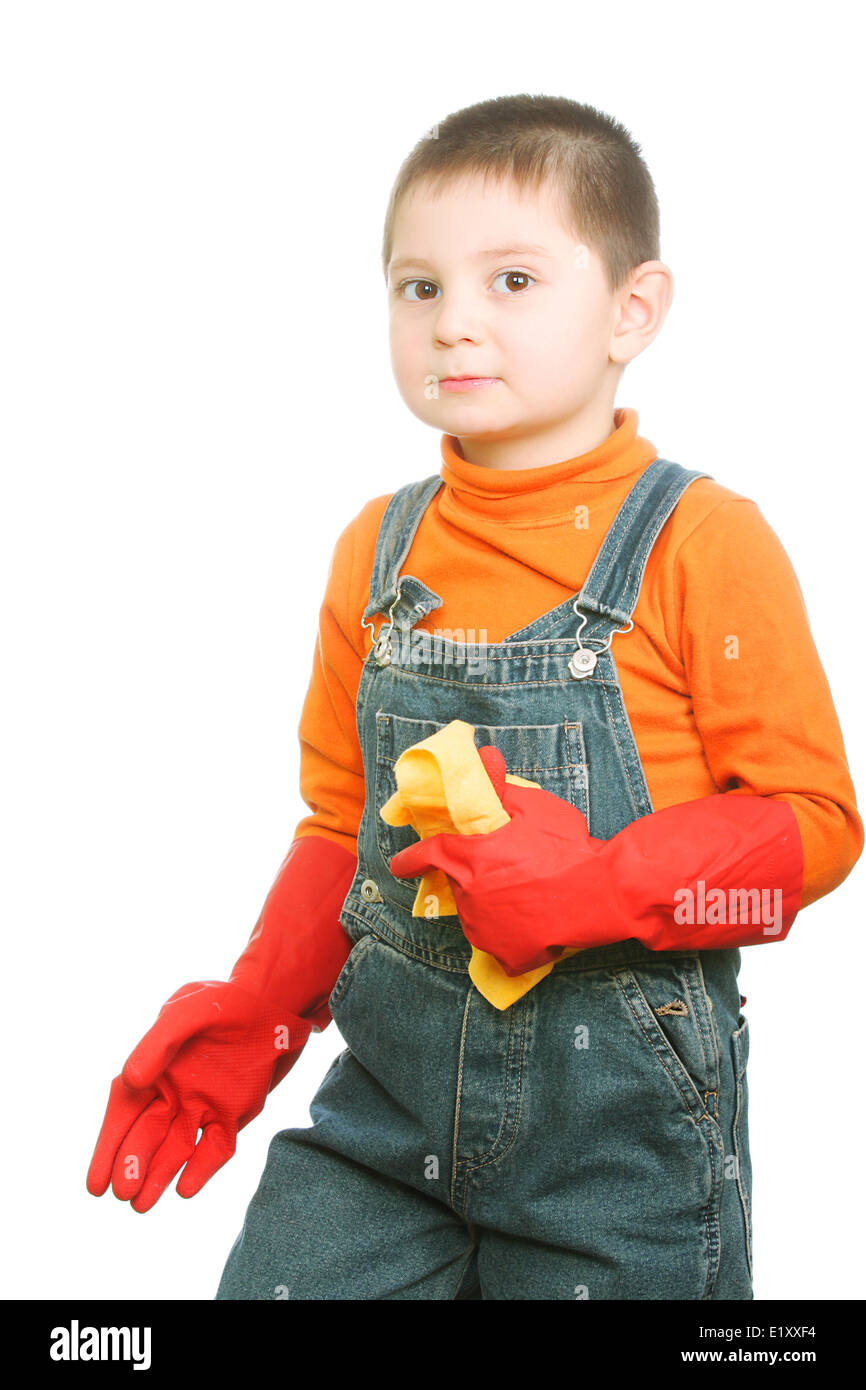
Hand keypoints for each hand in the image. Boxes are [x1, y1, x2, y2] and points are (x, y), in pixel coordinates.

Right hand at [86, 979, 311, 1212]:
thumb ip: (158, 1043)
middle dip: (131, 1166)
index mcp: (154, 1070)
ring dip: (158, 1176)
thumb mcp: (187, 1012)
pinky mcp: (233, 1114)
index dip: (107, 1147)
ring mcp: (202, 1106)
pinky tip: (185, 1188)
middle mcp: (173, 1093)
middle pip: (146, 1136)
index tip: (95, 1182)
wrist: (276, 1003)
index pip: (122, 1113)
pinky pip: (214, 1148)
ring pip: (175, 1150)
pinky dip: (201, 1168)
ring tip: (141, 1205)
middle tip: (122, 1192)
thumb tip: (129, 1080)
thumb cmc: (224, 1002)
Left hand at [389, 746, 623, 974]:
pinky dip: (513, 939)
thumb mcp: (534, 808)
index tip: (401, 865)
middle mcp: (469, 895)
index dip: (411, 859)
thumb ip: (501, 790)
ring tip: (531, 897)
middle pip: (460, 885)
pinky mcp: (504, 955)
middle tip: (512, 872)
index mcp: (470, 858)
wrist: (601, 893)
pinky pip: (500, 946)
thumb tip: (485, 757)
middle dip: (476, 878)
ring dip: (493, 908)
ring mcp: (484, 929)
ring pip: (478, 916)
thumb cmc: (567, 847)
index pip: (428, 855)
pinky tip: (537, 925)